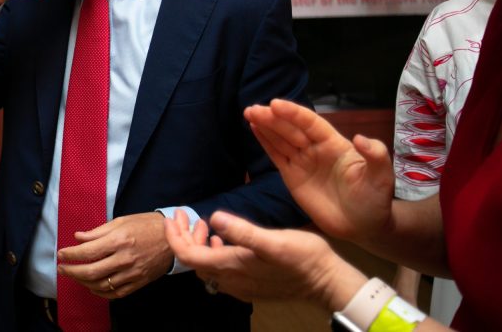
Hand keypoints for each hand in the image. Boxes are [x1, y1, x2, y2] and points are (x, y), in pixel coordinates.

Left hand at [56, 212, 172, 298]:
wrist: (172, 239)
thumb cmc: (145, 225)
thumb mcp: (121, 221)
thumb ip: (98, 231)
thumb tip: (78, 237)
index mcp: (119, 240)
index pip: (87, 252)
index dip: (70, 254)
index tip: (60, 254)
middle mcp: (124, 258)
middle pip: (91, 271)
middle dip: (71, 271)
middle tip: (61, 269)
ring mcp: (132, 273)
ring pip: (101, 285)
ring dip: (83, 282)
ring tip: (74, 276)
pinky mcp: (138, 282)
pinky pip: (115, 293)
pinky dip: (100, 292)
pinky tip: (92, 287)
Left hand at [164, 209, 365, 311]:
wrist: (328, 281)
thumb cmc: (303, 258)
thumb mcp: (273, 240)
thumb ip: (242, 231)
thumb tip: (213, 217)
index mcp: (232, 267)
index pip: (187, 255)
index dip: (175, 235)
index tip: (174, 215)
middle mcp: (231, 280)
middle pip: (194, 261)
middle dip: (185, 237)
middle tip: (188, 216)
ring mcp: (241, 285)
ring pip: (207, 266)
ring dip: (200, 245)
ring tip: (205, 225)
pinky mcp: (251, 284)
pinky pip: (221, 270)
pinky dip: (215, 253)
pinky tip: (225, 240)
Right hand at [244, 99, 395, 240]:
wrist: (364, 226)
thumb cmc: (375, 200)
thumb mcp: (381, 177)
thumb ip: (376, 155)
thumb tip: (361, 138)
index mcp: (335, 144)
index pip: (311, 124)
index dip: (293, 113)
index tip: (275, 104)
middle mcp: (316, 148)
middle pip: (291, 129)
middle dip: (272, 118)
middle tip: (253, 109)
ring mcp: (303, 161)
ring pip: (281, 139)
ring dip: (265, 125)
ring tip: (249, 113)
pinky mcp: (292, 176)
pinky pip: (276, 155)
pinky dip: (265, 142)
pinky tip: (254, 128)